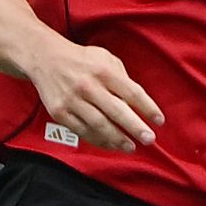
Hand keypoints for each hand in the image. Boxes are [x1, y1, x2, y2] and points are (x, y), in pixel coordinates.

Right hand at [29, 39, 163, 152]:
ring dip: (117, 139)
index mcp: (104, 71)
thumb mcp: (106, 59)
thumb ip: (122, 78)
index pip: (132, 92)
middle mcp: (88, 87)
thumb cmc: (82, 59)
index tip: (160, 121)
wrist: (45, 59)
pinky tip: (110, 145)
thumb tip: (136, 102)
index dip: (148, 108)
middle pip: (117, 111)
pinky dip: (98, 140)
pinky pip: (82, 131)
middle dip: (135, 128)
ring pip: (99, 125)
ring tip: (131, 147)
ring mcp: (72, 101)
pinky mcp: (59, 112)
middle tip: (149, 139)